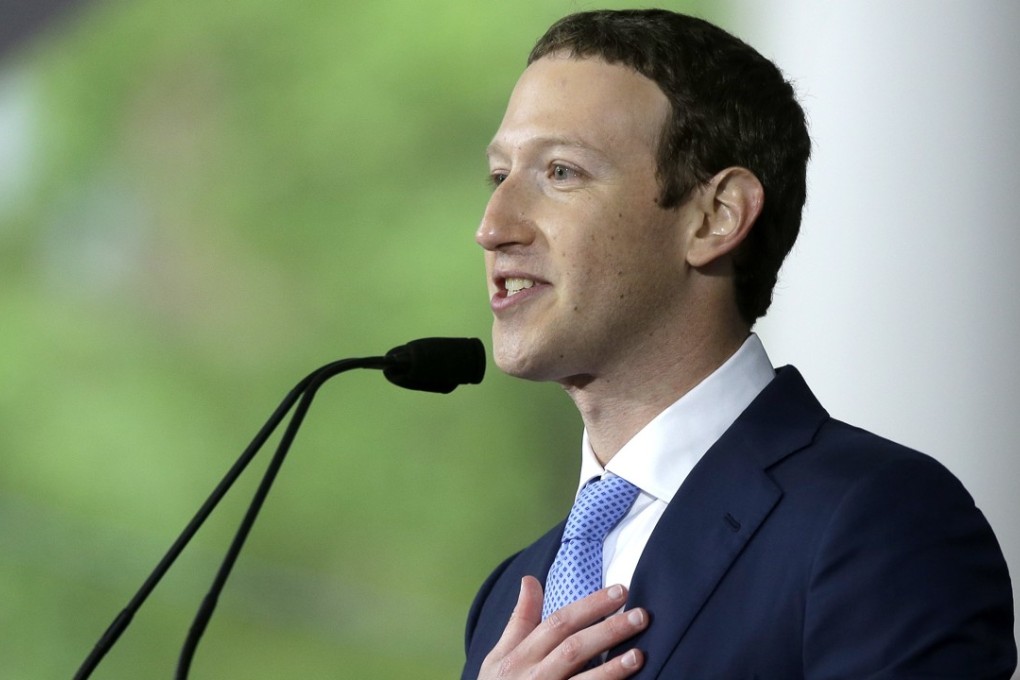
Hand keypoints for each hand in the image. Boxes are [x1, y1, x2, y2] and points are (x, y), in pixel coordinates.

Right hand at [478, 576, 647, 678]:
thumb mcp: (499, 656)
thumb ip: (519, 620)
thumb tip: (530, 580)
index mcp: (520, 656)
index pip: (558, 623)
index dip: (590, 605)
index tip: (619, 590)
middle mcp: (533, 676)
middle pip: (574, 648)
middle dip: (608, 630)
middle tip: (641, 616)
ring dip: (612, 669)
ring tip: (639, 655)